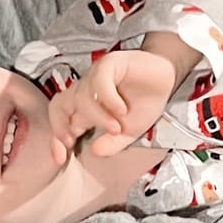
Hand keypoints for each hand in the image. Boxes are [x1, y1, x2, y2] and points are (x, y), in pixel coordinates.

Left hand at [47, 47, 180, 160]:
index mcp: (86, 106)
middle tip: (74, 140)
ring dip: (98, 117)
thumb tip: (95, 151)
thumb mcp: (130, 131)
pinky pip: (101, 82)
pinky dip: (108, 99)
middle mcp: (86, 89)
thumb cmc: (145, 101)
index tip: (60, 158)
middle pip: (59, 104)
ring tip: (117, 128)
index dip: (56, 139)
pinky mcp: (110, 63)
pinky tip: (121, 110)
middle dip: (61, 125)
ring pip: (82, 97)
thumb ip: (112, 143)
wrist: (166, 79)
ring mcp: (96, 75)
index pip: (61, 119)